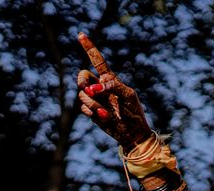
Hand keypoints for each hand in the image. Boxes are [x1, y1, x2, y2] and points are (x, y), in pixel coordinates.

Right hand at [76, 33, 153, 151]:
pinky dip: (91, 111)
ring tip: (105, 113)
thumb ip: (113, 86)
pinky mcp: (91, 112)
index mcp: (110, 79)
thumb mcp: (127, 95)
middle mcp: (99, 87)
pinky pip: (83, 107)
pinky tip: (102, 117)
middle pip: (82, 76)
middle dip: (82, 81)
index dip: (89, 48)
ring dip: (93, 103)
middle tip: (90, 90)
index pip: (98, 60)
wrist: (132, 132)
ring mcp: (94, 99)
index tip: (81, 35)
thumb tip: (95, 88)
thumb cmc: (133, 112)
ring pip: (82, 94)